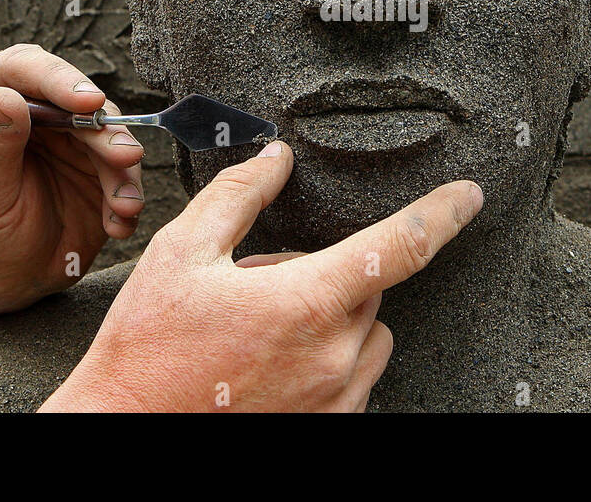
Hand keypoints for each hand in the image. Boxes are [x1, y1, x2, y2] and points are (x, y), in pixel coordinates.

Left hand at [0, 44, 145, 315]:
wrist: (8, 276)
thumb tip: (5, 98)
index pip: (23, 70)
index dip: (57, 79)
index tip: (85, 102)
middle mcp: (38, 114)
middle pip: (80, 102)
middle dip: (106, 131)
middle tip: (124, 156)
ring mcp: (74, 141)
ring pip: (111, 136)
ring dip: (123, 170)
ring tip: (123, 206)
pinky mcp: (102, 170)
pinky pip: (125, 174)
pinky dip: (127, 198)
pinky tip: (118, 224)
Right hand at [40, 141, 482, 411]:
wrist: (123, 431)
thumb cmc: (146, 350)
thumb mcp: (181, 253)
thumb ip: (238, 196)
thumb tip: (277, 158)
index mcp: (307, 303)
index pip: (400, 245)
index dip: (442, 213)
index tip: (467, 196)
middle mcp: (335, 357)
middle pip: (370, 291)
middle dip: (328, 276)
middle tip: (261, 289)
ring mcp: (335, 402)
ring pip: (367, 338)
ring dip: (333, 322)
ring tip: (262, 334)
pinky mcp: (328, 430)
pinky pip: (352, 382)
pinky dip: (326, 362)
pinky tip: (268, 367)